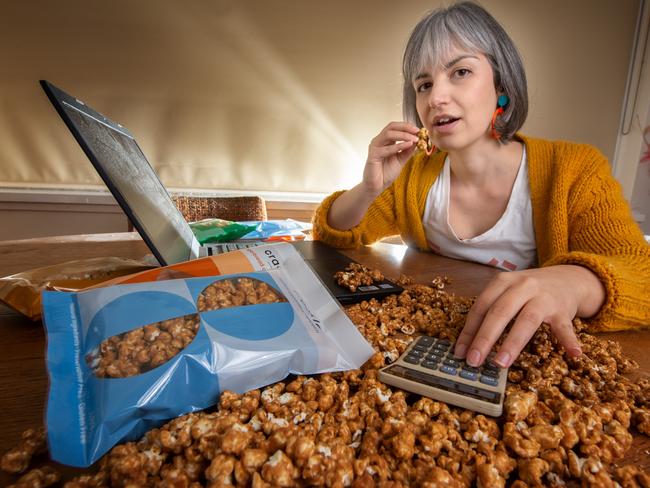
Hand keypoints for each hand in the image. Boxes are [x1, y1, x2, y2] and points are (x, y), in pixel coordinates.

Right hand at [362, 122, 419, 194]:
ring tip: (415, 139)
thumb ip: (407, 150)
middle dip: (406, 127)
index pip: (395, 127)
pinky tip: (408, 145)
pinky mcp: (373, 155)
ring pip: (388, 134)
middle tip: (417, 131)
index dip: (407, 126)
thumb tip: (417, 140)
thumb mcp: (401, 159)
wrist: (377, 186)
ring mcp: (375, 147)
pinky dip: (398, 146)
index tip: (419, 130)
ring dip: (403, 135)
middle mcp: (379, 141)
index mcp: (385, 141)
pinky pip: (386, 149)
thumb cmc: (386, 173)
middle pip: (391, 127)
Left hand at [453, 265, 605, 367]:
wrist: (567, 278)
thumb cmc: (528, 292)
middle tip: (474, 360)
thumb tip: (468, 345)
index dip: (469, 330)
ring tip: (501, 363)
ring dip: (513, 342)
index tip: (460, 353)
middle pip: (500, 312)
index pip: (481, 307)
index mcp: (503, 282)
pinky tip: (573, 354)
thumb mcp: (507, 293)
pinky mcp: (563, 309)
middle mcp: (522, 286)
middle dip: (485, 338)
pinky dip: (568, 340)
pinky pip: (565, 326)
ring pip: (527, 319)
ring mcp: (544, 297)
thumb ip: (490, 313)